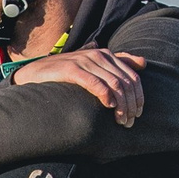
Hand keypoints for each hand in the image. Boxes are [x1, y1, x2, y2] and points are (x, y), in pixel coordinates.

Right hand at [10, 45, 145, 124]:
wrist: (35, 73)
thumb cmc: (65, 73)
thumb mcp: (93, 67)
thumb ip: (117, 63)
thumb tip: (143, 62)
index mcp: (106, 55)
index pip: (132, 76)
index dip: (138, 96)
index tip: (137, 114)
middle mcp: (98, 55)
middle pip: (125, 82)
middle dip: (131, 104)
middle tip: (129, 122)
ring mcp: (85, 61)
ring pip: (114, 84)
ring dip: (121, 105)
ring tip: (120, 120)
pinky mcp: (72, 69)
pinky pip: (95, 83)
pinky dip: (105, 95)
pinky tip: (108, 106)